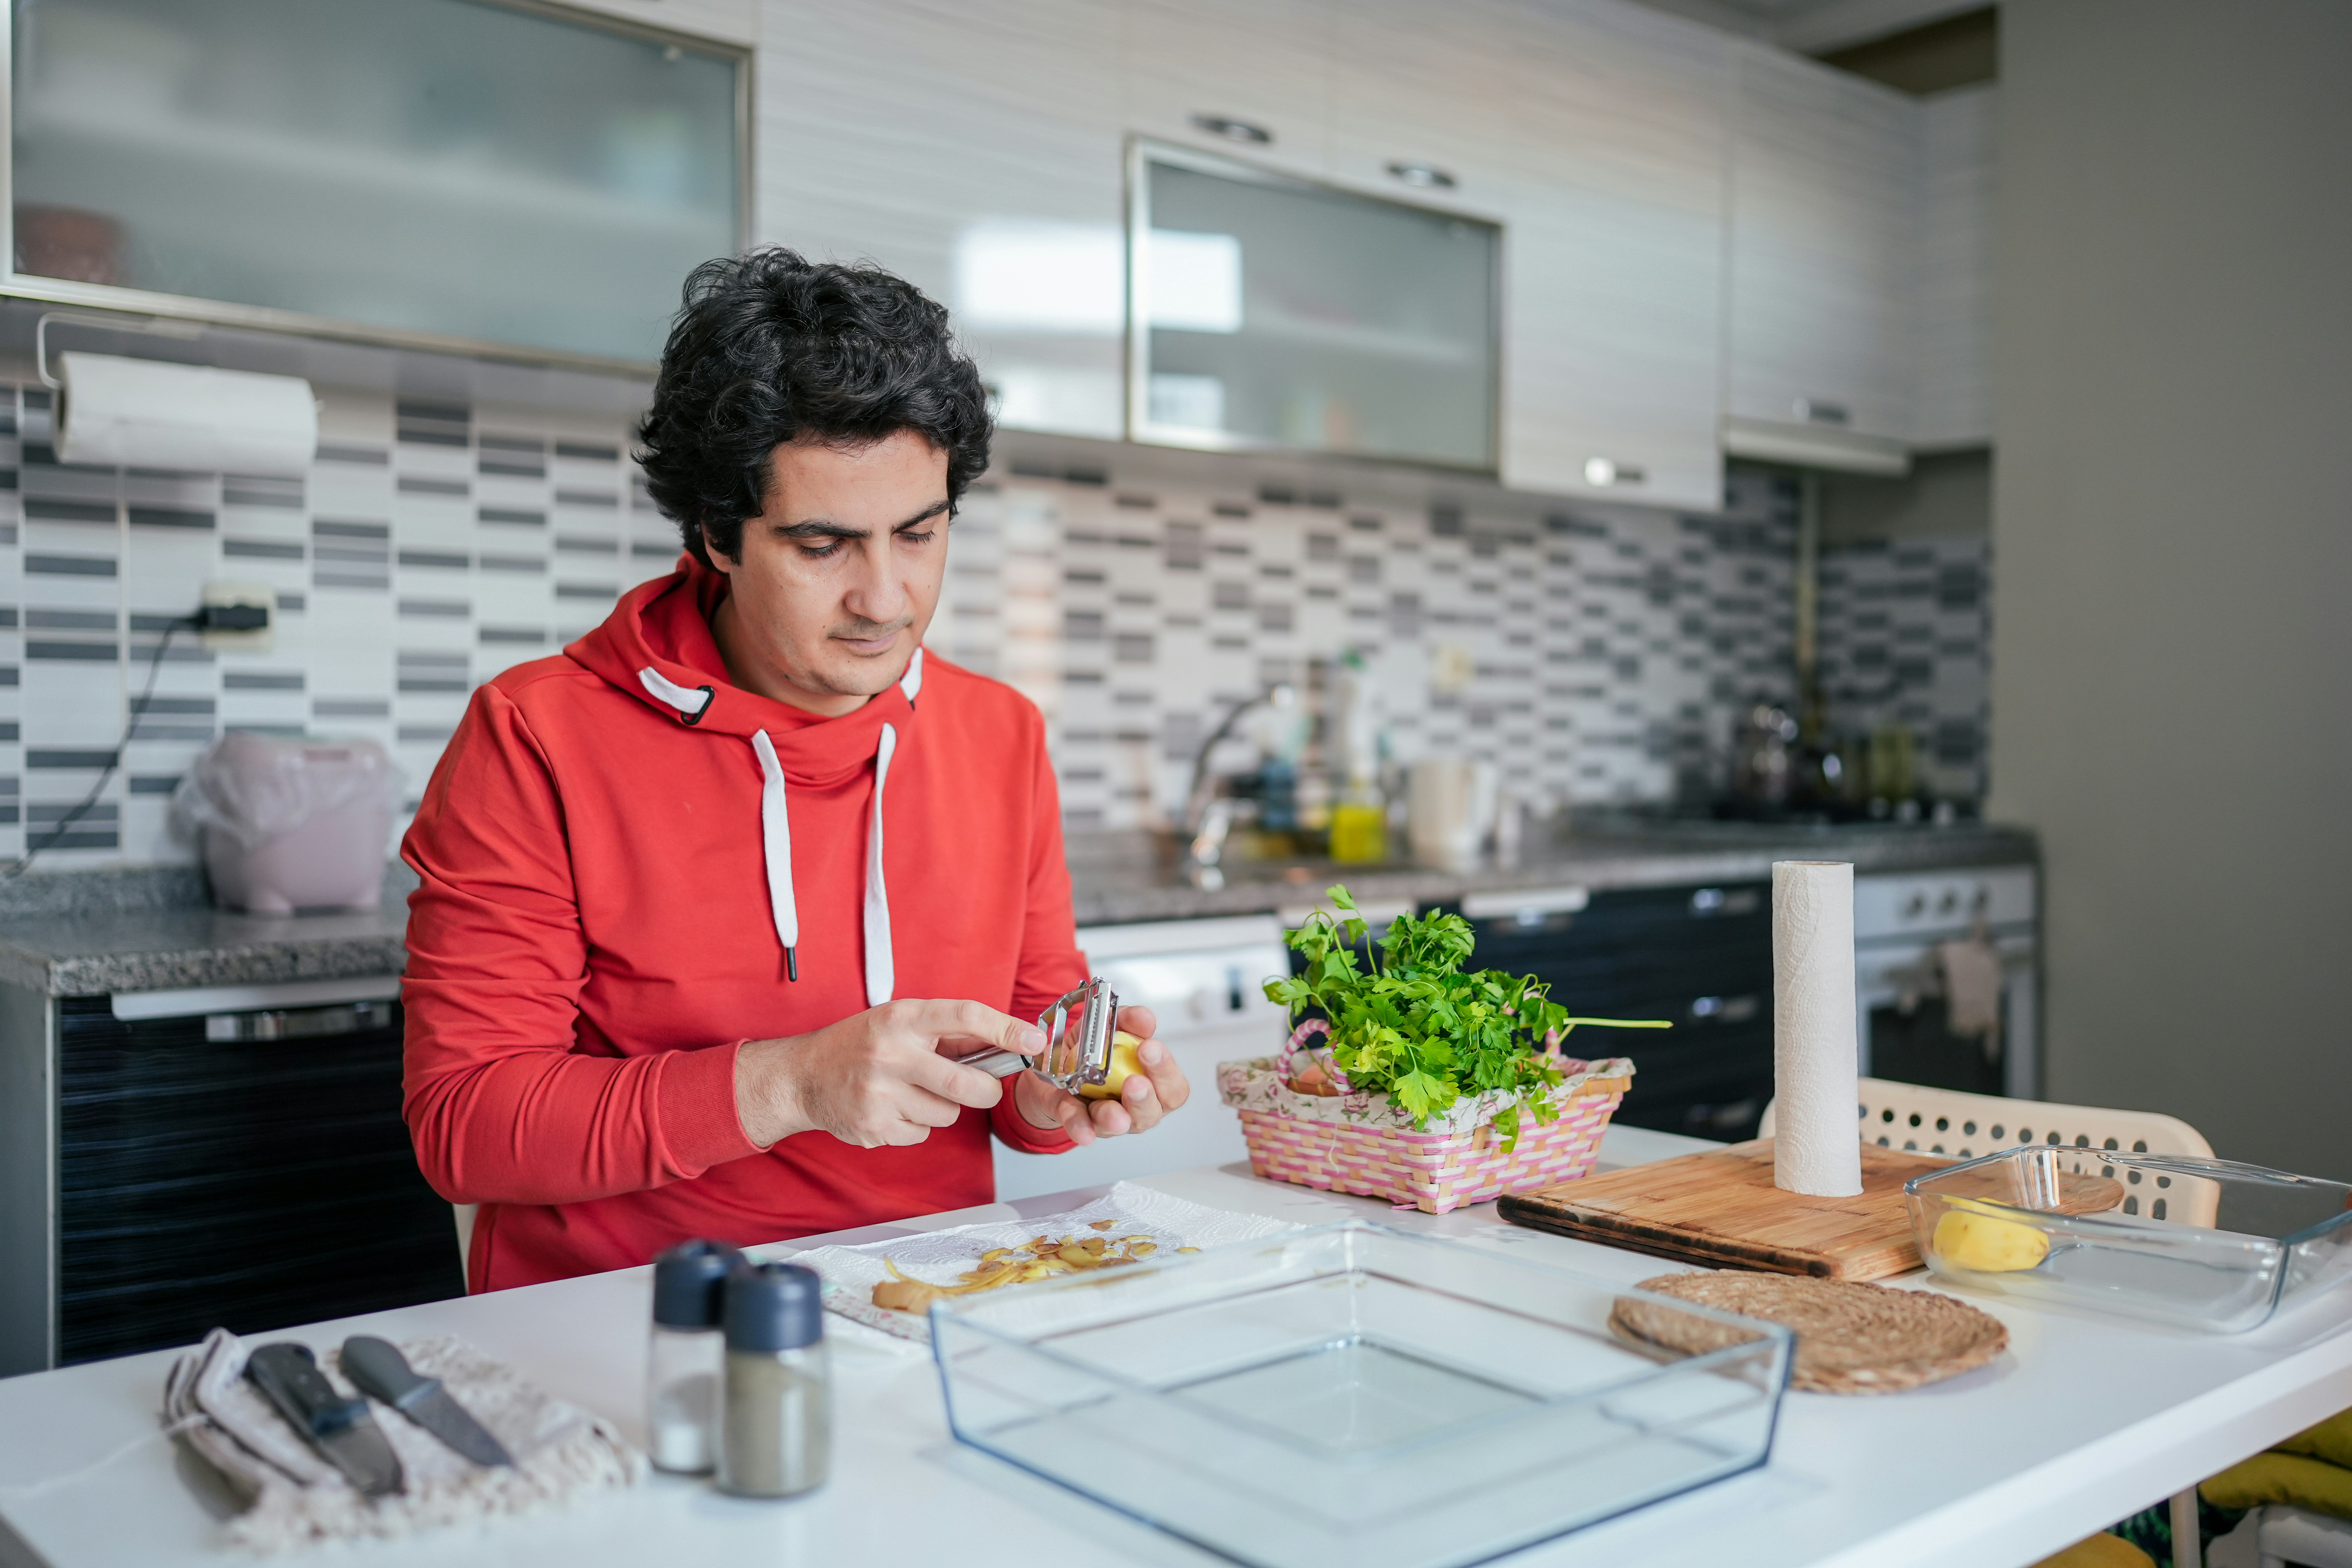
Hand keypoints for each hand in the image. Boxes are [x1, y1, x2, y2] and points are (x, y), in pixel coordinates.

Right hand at [735, 999, 1046, 1148]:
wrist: (802, 1077)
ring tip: (914, 1091)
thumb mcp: (899, 1020)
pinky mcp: (874, 1127)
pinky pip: (923, 1134)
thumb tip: (1007, 1041)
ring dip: (944, 1107)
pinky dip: (918, 1125)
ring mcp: (880, 1094)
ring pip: (947, 1114)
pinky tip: (895, 1108)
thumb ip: (948, 1031)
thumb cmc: (858, 1044)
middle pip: (966, 1084)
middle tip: (983, 1089)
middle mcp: (890, 1054)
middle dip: (985, 1091)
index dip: (1006, 1029)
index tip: (1034, 1041)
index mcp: (902, 1019)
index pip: (965, 1017)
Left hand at [1011, 1005, 1189, 1145]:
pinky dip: (1081, 1127)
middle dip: (1144, 1099)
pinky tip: (1084, 1132)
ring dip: (1115, 1117)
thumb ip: (1128, 1019)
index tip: (1150, 1048)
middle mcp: (1135, 1108)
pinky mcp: (1078, 1120)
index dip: (1166, 1071)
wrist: (1058, 1065)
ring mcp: (1108, 1119)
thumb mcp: (1111, 1026)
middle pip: (1152, 1113)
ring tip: (1113, 1111)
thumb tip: (1145, 1018)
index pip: (1174, 1088)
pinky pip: (1080, 1126)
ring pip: (1119, 1125)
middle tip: (1135, 1082)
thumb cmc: (1096, 1050)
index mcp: (1153, 1085)